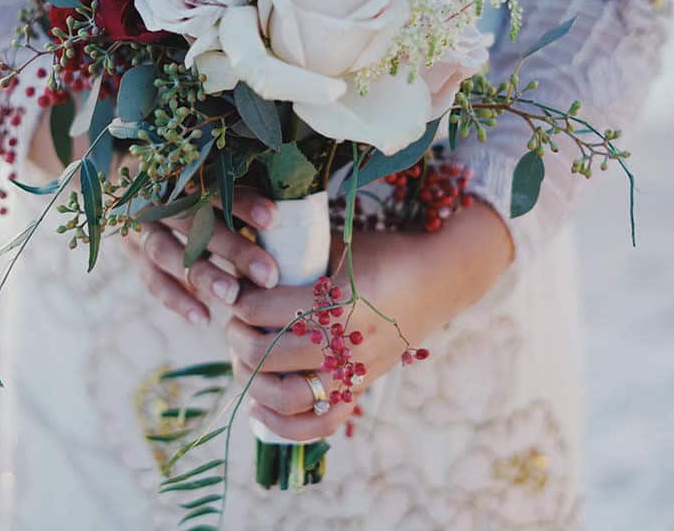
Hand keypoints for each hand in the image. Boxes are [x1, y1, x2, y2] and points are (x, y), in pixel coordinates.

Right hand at [121, 188, 281, 325]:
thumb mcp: (213, 174)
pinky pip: (152, 278)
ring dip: (203, 276)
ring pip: (167, 252)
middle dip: (233, 249)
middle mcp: (156, 196)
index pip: (213, 185)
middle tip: (268, 275)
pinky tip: (203, 317)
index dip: (243, 202)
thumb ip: (241, 188)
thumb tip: (290, 208)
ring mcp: (140, 225)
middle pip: (193, 222)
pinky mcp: (133, 252)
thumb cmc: (195, 179)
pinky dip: (177, 299)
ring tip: (234, 298)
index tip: (275, 220)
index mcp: (180, 169)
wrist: (137, 180)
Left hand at [226, 201, 512, 440]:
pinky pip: (321, 424)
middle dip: (238, 339)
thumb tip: (245, 268)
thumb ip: (295, 259)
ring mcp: (355, 371)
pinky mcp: (361, 387)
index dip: (240, 302)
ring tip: (241, 360)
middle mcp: (346, 344)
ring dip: (252, 380)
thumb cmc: (384, 252)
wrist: (439, 277)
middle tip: (233, 324)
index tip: (236, 292)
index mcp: (337, 302)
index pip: (265, 310)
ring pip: (287, 396)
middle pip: (268, 355)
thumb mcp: (337, 247)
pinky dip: (284, 426)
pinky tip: (257, 408)